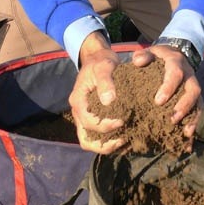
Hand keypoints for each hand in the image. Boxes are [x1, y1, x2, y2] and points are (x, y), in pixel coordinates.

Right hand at [68, 31, 124, 153]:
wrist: (98, 58)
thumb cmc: (101, 61)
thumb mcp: (104, 67)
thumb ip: (105, 82)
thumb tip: (109, 100)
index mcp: (78, 101)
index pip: (88, 122)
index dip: (105, 126)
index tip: (123, 121)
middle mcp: (78, 112)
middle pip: (86, 139)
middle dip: (105, 144)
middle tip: (125, 139)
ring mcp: (84, 116)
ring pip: (90, 141)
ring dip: (106, 145)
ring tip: (125, 141)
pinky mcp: (92, 117)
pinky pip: (96, 135)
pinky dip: (108, 140)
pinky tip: (125, 137)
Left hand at [132, 44, 203, 139]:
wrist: (175, 55)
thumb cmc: (158, 57)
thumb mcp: (151, 52)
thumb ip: (143, 55)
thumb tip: (138, 62)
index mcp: (177, 63)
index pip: (175, 73)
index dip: (169, 87)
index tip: (158, 101)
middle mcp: (189, 75)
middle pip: (193, 90)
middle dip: (185, 105)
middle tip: (173, 119)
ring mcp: (194, 87)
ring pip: (199, 102)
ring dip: (193, 117)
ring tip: (185, 133)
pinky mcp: (196, 98)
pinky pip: (199, 111)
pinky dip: (195, 124)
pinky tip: (188, 138)